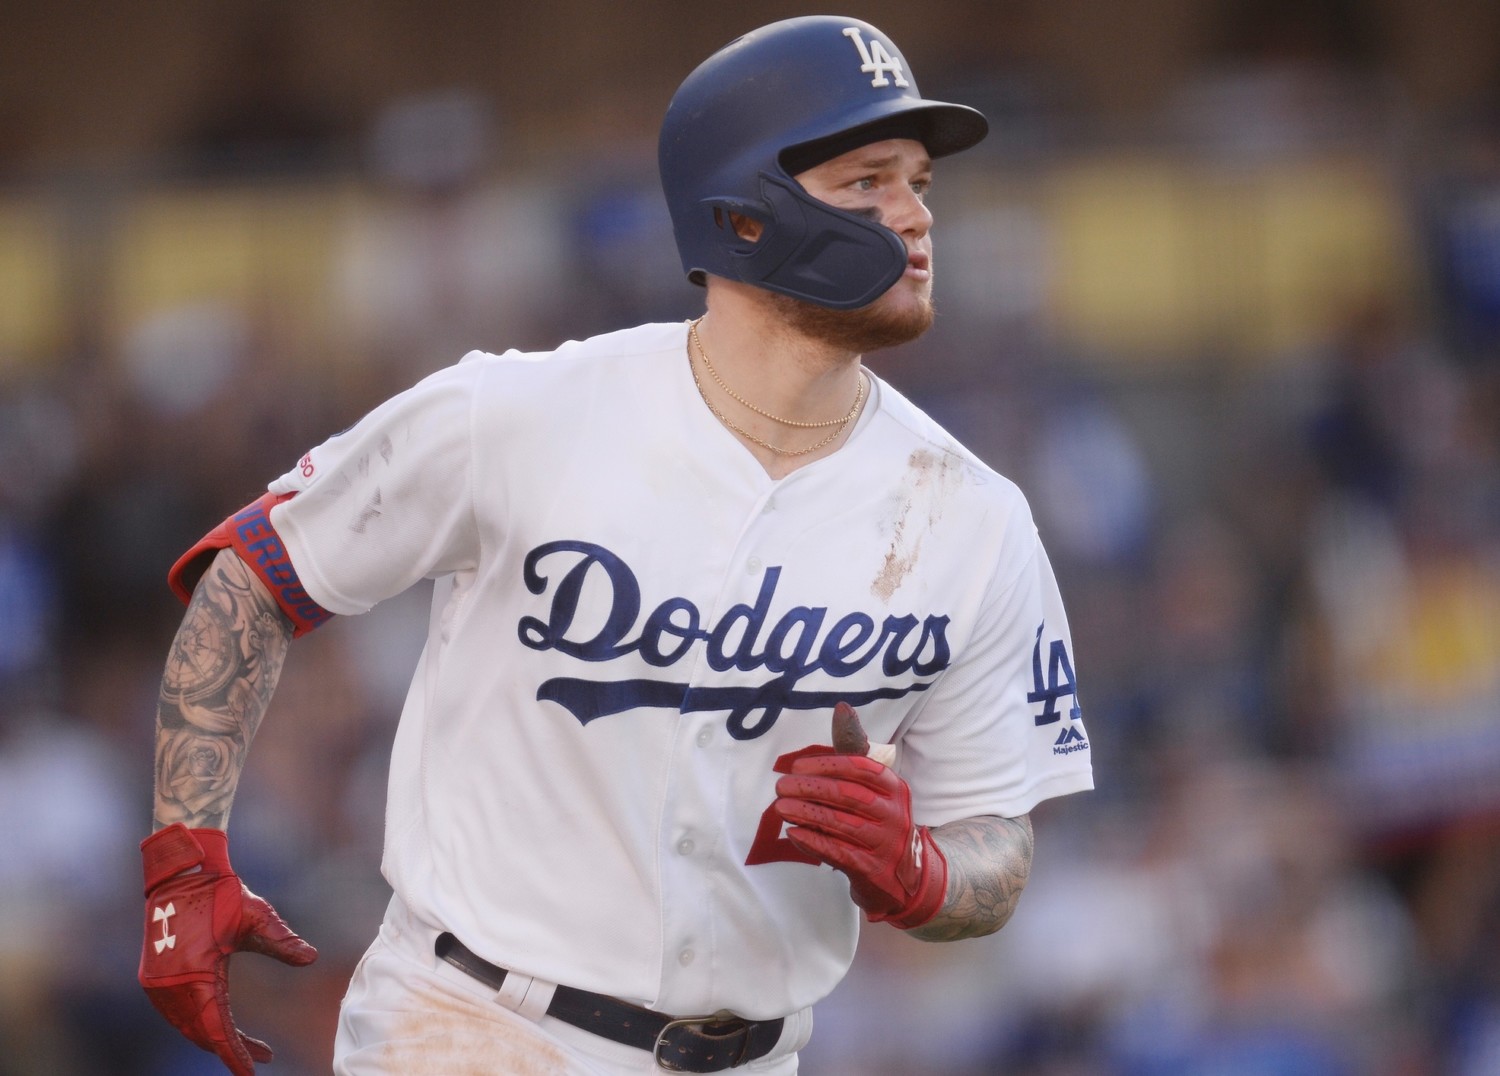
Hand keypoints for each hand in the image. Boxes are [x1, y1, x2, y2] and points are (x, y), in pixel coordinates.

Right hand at [139, 825, 316, 1073]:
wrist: (183, 873)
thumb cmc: (222, 893)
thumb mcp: (257, 916)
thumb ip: (282, 941)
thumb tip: (312, 958)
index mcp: (195, 975)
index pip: (217, 1028)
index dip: (235, 1052)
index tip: (252, 1071)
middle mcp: (170, 986)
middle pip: (202, 1032)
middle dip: (230, 1048)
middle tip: (262, 1057)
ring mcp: (157, 984)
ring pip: (188, 1025)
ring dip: (214, 1037)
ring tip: (246, 1046)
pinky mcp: (153, 978)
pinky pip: (178, 1012)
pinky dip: (199, 1022)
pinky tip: (220, 1024)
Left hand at [773, 706, 947, 928]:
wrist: (904, 876)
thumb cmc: (878, 820)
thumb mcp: (873, 788)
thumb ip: (853, 752)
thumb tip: (842, 707)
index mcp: (894, 788)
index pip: (861, 768)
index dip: (827, 765)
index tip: (796, 766)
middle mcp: (895, 814)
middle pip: (849, 795)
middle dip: (811, 789)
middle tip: (781, 787)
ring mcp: (886, 844)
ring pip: (841, 824)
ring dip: (806, 813)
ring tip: (780, 807)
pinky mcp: (873, 870)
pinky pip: (839, 853)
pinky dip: (813, 841)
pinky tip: (793, 832)